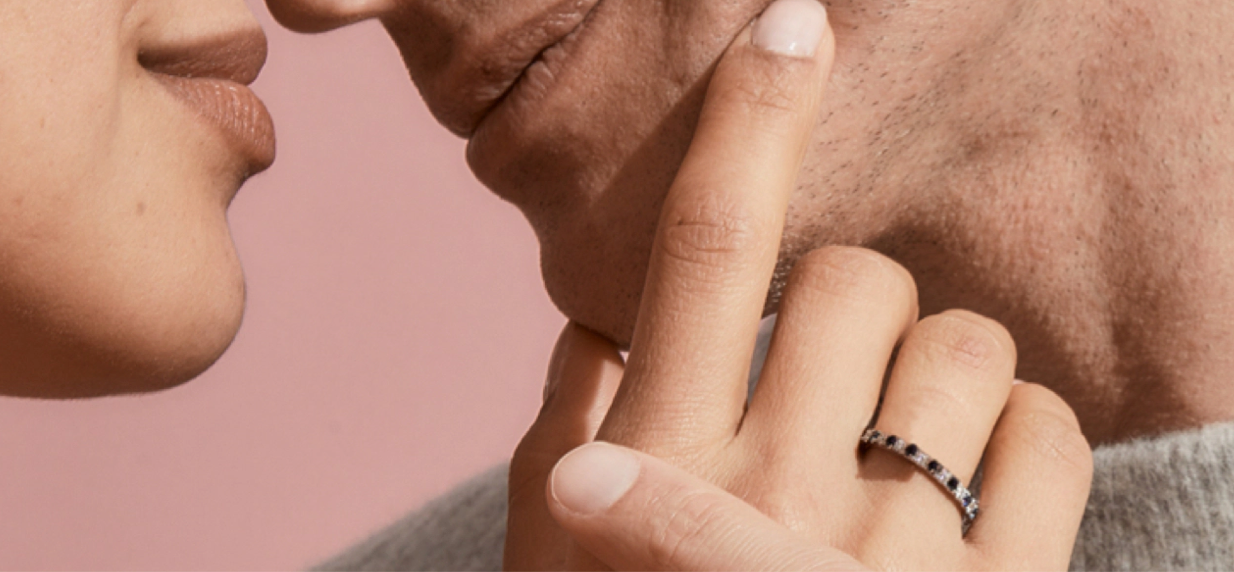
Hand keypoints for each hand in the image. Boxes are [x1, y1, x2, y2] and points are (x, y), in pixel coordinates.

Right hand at [506, 0, 1092, 569]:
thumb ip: (566, 423)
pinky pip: (1049, 437)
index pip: (706, 250)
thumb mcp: (556, 552)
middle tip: (831, 373)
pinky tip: (969, 486)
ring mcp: (887, 553)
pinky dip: (1020, 434)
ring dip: (936, 367)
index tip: (791, 27)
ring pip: (966, 348)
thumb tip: (601, 319)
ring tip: (898, 439)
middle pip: (854, 281)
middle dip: (851, 300)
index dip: (749, 121)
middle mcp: (771, 496)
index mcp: (655, 462)